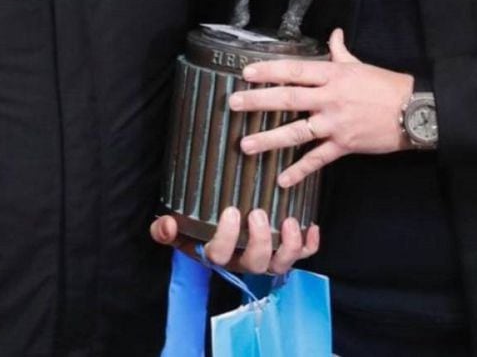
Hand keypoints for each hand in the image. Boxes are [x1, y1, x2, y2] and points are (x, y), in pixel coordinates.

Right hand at [149, 207, 318, 274]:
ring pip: (281, 264)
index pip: (219, 256)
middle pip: (255, 264)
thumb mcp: (181, 228)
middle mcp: (243, 260)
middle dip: (259, 241)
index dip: (225, 238)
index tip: (230, 211)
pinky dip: (309, 244)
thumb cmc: (200, 229)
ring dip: (288, 246)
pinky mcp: (284, 251)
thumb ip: (166, 229)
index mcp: (218, 255)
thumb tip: (166, 224)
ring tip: (289, 222)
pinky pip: (302, 255)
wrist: (220, 228)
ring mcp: (266, 257)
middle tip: (258, 213)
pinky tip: (311, 226)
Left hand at [228, 28, 414, 187]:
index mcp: (332, 75)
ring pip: (297, 131)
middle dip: (258, 101)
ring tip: (245, 145)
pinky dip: (300, 171)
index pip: (295, 70)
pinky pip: (318, 159)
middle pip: (289, 98)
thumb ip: (340, 51)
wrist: (413, 111)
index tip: (246, 73)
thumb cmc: (385, 85)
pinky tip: (282, 180)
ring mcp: (336, 123)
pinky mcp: (344, 145)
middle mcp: (330, 98)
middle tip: (233, 104)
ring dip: (269, 138)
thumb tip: (333, 33)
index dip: (269, 71)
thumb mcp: (360, 64)